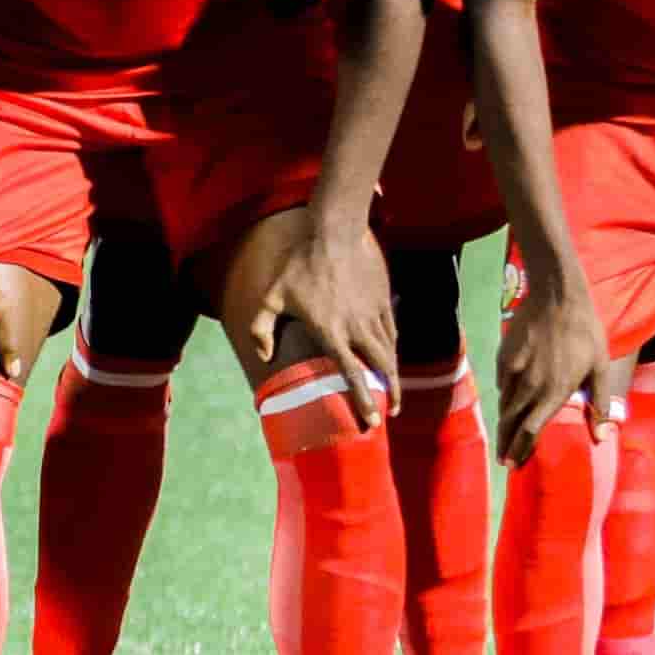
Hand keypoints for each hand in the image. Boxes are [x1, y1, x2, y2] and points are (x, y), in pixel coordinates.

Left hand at [238, 207, 395, 433]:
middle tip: (389, 412)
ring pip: (390, 351)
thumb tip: (263, 356)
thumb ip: (261, 327)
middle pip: (381, 369)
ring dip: (393, 374)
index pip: (352, 375)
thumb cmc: (300, 264)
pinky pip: (392, 330)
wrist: (335, 232)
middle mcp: (358, 328)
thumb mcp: (272, 295)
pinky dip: (393, 347)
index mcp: (331, 332)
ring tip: (392, 391)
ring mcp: (374, 314)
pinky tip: (390, 354)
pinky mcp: (383, 300)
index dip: (363, 401)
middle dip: (389, 394)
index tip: (372, 422)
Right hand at [493, 250, 620, 463]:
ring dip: (504, 425)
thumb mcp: (600, 366)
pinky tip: (509, 401)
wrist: (556, 295)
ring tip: (504, 439)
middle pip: (512, 423)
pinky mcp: (504, 357)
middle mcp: (531, 385)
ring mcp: (514, 371)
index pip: (532, 430)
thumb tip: (602, 439)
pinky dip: (505, 397)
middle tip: (504, 462)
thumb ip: (600, 404)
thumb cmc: (585, 331)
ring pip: (505, 405)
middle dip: (507, 445)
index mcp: (556, 391)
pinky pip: (502, 384)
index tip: (515, 465)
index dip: (522, 450)